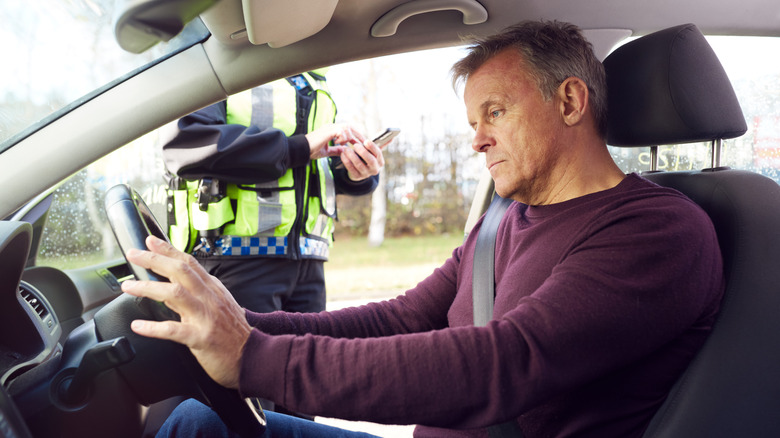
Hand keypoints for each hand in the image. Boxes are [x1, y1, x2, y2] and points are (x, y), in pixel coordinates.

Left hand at [120, 236, 250, 388]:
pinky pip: (173, 330)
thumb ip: (195, 294)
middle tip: (133, 255)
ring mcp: (206, 317)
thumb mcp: (219, 305)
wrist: (253, 356)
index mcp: (213, 289)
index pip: (189, 263)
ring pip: (175, 295)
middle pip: (180, 271)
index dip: (168, 250)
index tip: (149, 240)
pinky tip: (138, 326)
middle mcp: (209, 298)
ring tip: (129, 287)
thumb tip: (170, 285)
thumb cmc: (233, 334)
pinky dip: (153, 327)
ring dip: (148, 288)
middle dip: (154, 260)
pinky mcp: (201, 338)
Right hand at [305, 123, 366, 159]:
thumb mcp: (327, 151)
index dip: (355, 136)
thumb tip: (344, 151)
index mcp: (331, 130)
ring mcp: (330, 127)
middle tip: (363, 144)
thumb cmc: (311, 150)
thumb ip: (336, 150)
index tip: (361, 144)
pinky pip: (342, 131)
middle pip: (350, 126)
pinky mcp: (328, 130)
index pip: (348, 130)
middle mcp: (332, 127)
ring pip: (347, 128)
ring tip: (344, 144)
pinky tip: (337, 142)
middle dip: (357, 135)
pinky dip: (342, 138)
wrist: (301, 149)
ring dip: (348, 137)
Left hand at [340, 139, 385, 180]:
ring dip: (352, 156)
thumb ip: (382, 144)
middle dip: (363, 152)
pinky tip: (343, 155)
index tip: (366, 141)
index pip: (378, 154)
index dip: (372, 147)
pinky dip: (346, 161)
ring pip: (359, 165)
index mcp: (380, 162)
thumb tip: (392, 137)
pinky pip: (351, 169)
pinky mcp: (356, 177)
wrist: (360, 171)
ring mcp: (365, 174)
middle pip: (370, 160)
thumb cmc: (367, 158)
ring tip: (346, 149)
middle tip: (355, 145)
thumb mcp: (374, 152)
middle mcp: (374, 169)